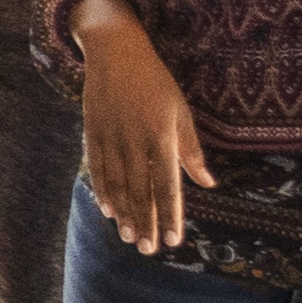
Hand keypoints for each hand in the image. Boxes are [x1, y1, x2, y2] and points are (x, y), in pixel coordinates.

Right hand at [76, 6, 214, 255]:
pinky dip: (103, 192)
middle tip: (149, 250)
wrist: (114, 53)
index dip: (170, 215)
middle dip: (146, 223)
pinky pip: (98, 170)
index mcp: (161, 136)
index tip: (175, 240)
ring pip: (118, 186)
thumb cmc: (155, 82)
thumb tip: (208, 183)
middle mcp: (134, 142)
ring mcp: (110, 139)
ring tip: (130, 238)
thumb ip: (192, 150)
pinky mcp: (93, 134)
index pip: (166, 185)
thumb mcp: (181, 112)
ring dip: (125, 214)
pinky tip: (108, 210)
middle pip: (140, 192)